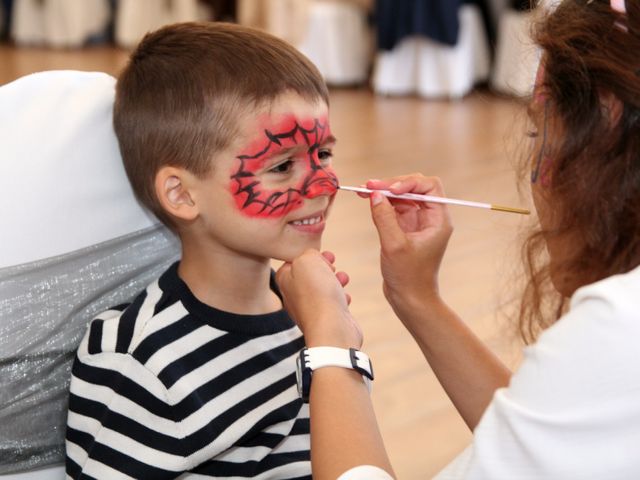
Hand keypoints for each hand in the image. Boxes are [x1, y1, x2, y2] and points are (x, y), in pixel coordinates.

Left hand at [276, 249, 362, 348]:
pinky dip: (341, 298)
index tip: (320, 254)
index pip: (293, 260)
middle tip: (332, 264)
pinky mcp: (325, 318)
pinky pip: (333, 303)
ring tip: (343, 278)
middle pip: (309, 274)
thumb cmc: (317, 294)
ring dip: (335, 280)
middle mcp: (293, 295)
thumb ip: (308, 253)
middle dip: (324, 266)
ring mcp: (309, 308)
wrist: (331, 328)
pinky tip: (345, 298)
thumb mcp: (308, 260)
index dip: (308, 254)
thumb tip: (315, 259)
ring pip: (323, 288)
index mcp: (284, 280)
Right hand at [366, 175, 452, 325]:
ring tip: (364, 191)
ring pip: (403, 197)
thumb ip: (384, 217)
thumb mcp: (394, 245)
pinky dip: (382, 203)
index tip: (389, 189)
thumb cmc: (408, 277)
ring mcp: (418, 223)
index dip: (408, 182)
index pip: (429, 186)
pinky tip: (369, 202)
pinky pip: (395, 209)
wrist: (410, 299)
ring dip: (385, 192)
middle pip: (415, 188)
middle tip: (369, 186)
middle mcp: (431, 218)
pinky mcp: (406, 229)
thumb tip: (374, 194)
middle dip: (392, 185)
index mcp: (438, 220)